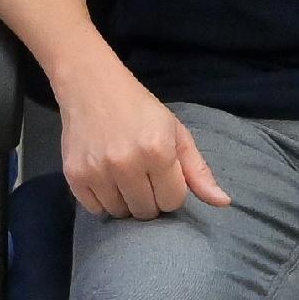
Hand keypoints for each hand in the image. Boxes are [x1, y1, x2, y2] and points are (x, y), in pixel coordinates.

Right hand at [51, 58, 227, 216]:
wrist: (90, 86)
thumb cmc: (139, 108)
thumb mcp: (176, 132)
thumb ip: (199, 170)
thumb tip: (223, 203)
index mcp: (157, 151)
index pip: (173, 201)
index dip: (171, 191)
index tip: (162, 174)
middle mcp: (126, 163)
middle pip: (146, 211)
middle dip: (149, 199)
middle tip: (142, 176)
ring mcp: (97, 171)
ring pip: (120, 213)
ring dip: (125, 201)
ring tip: (123, 176)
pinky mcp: (74, 175)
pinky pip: (95, 209)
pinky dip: (103, 201)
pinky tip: (105, 179)